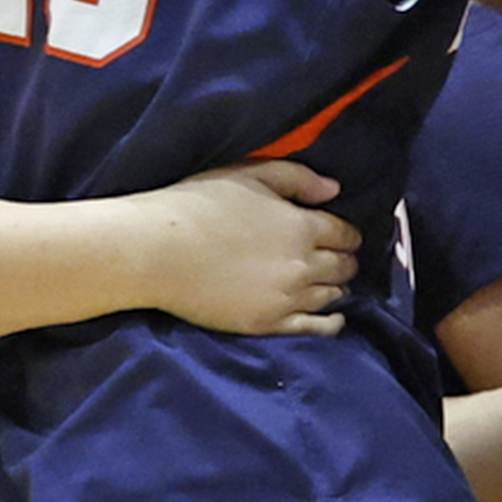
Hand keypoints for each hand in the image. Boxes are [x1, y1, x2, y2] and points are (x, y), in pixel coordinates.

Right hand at [142, 160, 359, 335]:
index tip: (343, 236)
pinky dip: (332, 322)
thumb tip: (334, 190)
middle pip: (344, 266)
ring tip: (331, 283)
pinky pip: (315, 327)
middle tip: (338, 259)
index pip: (346, 234)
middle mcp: (303, 264)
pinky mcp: (267, 323)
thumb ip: (297, 178)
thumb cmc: (197, 205)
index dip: (347, 235)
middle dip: (344, 260)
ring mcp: (287, 298)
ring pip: (332, 295)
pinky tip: (335, 317)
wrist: (154, 251)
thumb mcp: (249, 174)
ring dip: (336, 287)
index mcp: (302, 226)